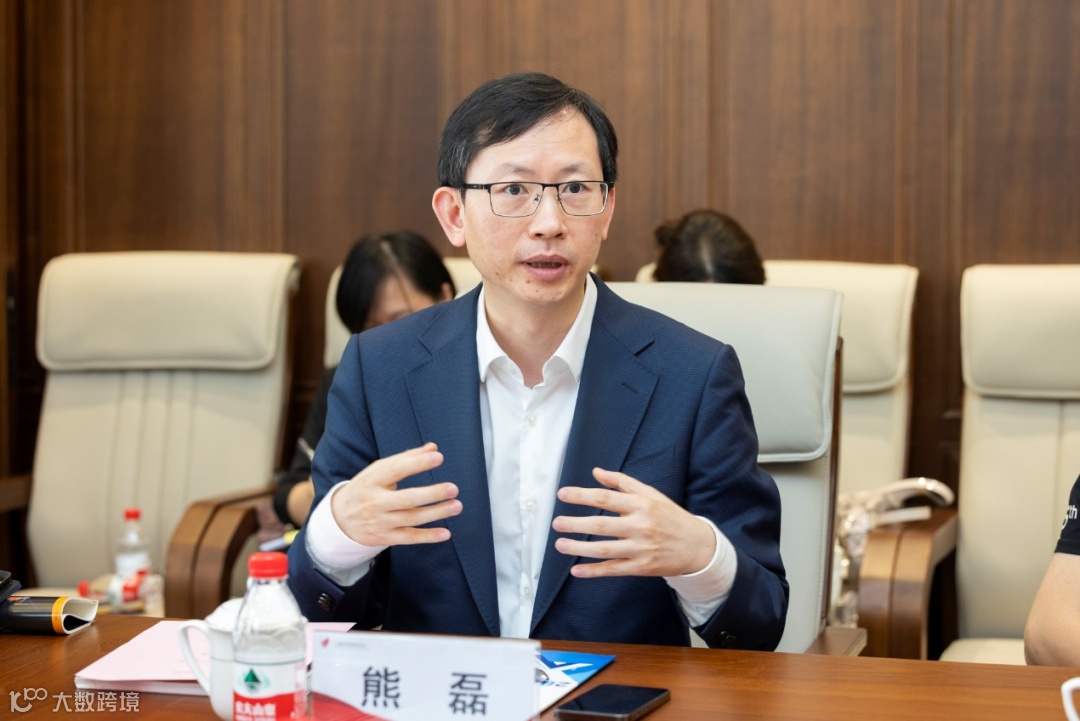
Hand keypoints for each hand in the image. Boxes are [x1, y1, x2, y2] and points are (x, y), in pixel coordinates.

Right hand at [330, 442, 460, 546]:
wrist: (340, 518)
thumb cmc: (366, 488)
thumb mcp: (378, 471)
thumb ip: (407, 459)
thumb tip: (433, 448)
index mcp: (373, 480)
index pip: (396, 469)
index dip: (417, 463)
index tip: (438, 457)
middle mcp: (375, 502)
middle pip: (407, 498)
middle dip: (432, 494)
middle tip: (453, 488)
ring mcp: (380, 521)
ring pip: (411, 518)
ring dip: (436, 513)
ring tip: (456, 506)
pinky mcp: (385, 537)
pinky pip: (409, 538)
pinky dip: (428, 536)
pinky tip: (445, 533)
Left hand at [551, 467, 715, 577]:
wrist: (698, 546)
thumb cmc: (671, 517)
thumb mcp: (651, 495)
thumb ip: (622, 483)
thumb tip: (596, 472)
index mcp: (642, 505)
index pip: (606, 498)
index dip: (582, 495)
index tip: (562, 494)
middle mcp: (641, 526)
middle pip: (602, 525)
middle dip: (576, 524)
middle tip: (556, 523)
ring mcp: (641, 548)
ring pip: (605, 550)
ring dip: (579, 548)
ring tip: (560, 544)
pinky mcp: (642, 567)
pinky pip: (614, 570)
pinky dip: (594, 571)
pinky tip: (576, 570)